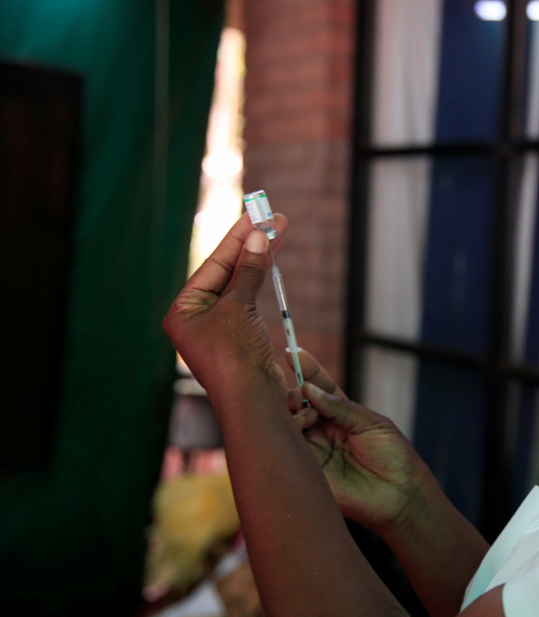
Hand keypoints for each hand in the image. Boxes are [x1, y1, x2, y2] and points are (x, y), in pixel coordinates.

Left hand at [163, 214, 289, 396]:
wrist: (252, 399)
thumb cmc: (234, 356)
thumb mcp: (238, 307)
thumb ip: (247, 271)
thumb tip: (256, 238)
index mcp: (183, 310)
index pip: (213, 265)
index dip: (236, 239)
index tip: (256, 217)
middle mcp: (197, 317)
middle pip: (226, 272)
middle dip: (250, 246)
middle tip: (273, 221)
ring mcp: (220, 327)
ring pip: (241, 284)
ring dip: (259, 259)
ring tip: (278, 233)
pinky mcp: (241, 337)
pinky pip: (250, 300)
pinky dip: (261, 280)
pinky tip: (271, 261)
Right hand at [287, 350, 427, 536]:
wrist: (400, 495)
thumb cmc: (394, 457)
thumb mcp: (372, 423)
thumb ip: (341, 407)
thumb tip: (310, 390)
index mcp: (342, 414)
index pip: (319, 387)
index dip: (306, 370)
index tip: (294, 352)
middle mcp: (324, 429)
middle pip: (298, 403)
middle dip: (293, 392)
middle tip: (297, 393)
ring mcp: (314, 449)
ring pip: (289, 424)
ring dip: (289, 412)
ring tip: (297, 411)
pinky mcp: (308, 470)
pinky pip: (289, 450)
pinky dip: (285, 435)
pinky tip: (289, 425)